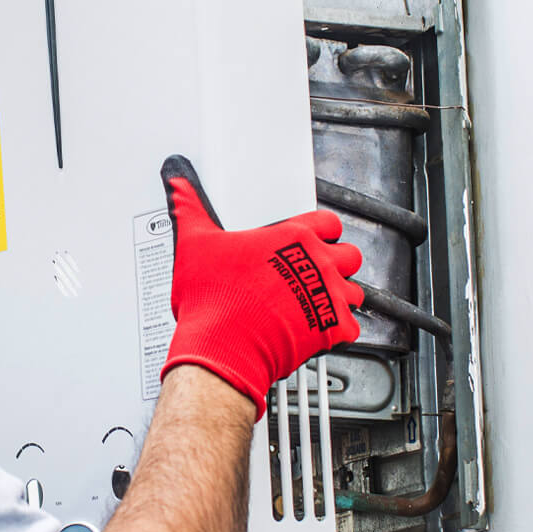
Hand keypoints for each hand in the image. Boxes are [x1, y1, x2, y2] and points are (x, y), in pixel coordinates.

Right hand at [159, 155, 362, 418]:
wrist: (223, 347)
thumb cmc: (213, 299)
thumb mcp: (194, 244)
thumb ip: (189, 208)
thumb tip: (177, 184)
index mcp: (292, 238)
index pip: (328, 222)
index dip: (322, 231)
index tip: (312, 240)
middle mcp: (316, 263)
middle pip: (349, 255)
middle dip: (336, 263)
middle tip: (315, 272)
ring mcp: (327, 296)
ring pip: (355, 290)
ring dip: (341, 295)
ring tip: (319, 302)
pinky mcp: (331, 329)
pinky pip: (353, 327)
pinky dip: (340, 329)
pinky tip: (322, 329)